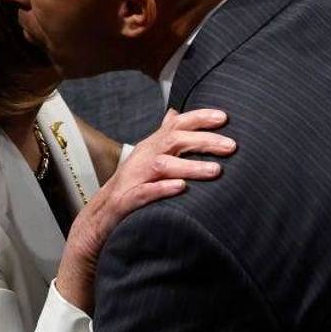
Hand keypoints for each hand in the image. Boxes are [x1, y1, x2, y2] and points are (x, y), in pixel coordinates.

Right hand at [55, 108, 236, 311]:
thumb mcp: (147, 158)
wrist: (99, 219)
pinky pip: (144, 193)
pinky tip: (181, 188)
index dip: (199, 117)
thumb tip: (175, 112)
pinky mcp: (125, 202)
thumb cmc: (130, 188)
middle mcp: (142, 158)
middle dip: (203, 141)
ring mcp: (132, 179)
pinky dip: (162, 189)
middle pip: (172, 141)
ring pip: (161, 165)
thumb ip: (163, 136)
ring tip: (216, 171)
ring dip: (190, 167)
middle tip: (232, 146)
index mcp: (150, 147)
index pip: (175, 124)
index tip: (224, 118)